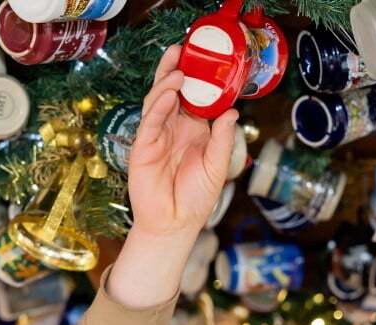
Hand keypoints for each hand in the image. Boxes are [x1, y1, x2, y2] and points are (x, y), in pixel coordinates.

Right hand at [128, 44, 238, 235]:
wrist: (175, 223)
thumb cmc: (196, 197)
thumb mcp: (218, 166)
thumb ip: (223, 139)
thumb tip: (232, 111)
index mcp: (193, 129)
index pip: (193, 97)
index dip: (197, 78)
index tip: (204, 58)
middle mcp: (173, 128)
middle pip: (172, 92)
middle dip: (174, 70)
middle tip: (181, 49)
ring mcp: (156, 136)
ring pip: (158, 102)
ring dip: (166, 84)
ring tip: (179, 69)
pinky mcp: (143, 148)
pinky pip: (150, 123)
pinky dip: (157, 107)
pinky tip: (167, 94)